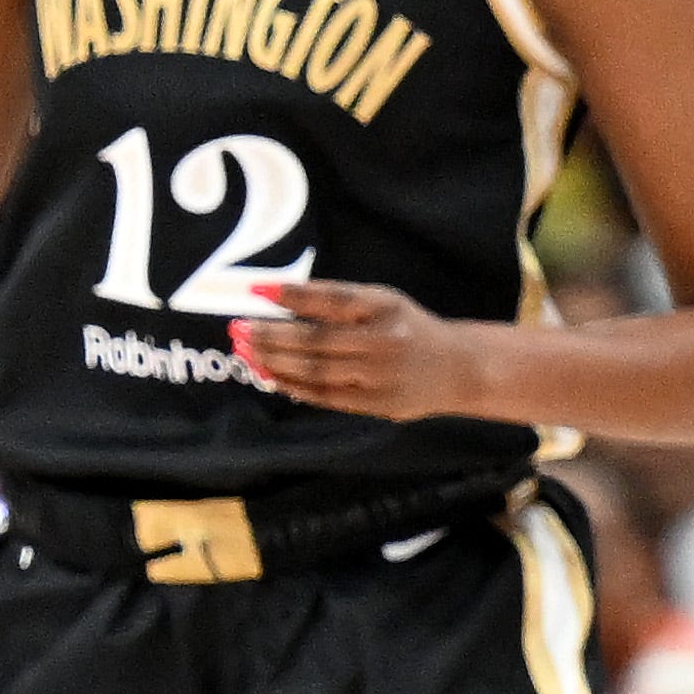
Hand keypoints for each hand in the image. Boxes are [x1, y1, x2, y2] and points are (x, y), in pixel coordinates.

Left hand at [223, 274, 489, 425]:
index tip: (255, 289)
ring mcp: (379, 376)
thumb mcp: (382, 302)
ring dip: (275, 362)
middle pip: (315, 339)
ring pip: (315, 371)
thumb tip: (277, 302)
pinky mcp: (376, 404)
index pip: (331, 299)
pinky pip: (325, 396)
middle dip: (271, 335)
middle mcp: (383, 340)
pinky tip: (271, 376)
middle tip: (238, 330)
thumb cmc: (406, 328)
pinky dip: (294, 386)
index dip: (292, 294)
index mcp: (385, 306)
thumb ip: (337, 302)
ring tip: (246, 353)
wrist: (456, 368)